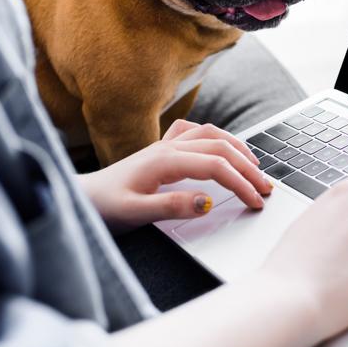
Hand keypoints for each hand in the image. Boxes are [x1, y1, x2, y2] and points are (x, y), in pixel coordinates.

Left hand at [78, 119, 272, 230]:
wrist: (81, 198)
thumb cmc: (104, 207)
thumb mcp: (136, 214)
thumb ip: (172, 207)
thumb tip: (208, 202)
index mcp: (165, 161)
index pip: (216, 166)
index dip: (241, 183)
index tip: (257, 201)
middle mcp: (167, 147)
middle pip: (220, 146)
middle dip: (248, 166)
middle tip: (266, 188)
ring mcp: (164, 145)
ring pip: (210, 133)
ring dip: (236, 147)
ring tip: (255, 166)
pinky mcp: (160, 149)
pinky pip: (194, 132)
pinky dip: (215, 137)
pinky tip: (221, 148)